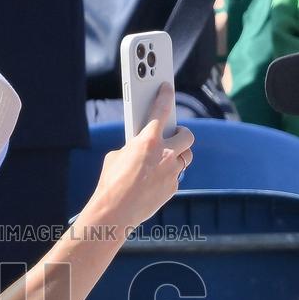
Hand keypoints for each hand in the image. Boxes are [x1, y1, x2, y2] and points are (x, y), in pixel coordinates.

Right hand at [89, 83, 193, 228]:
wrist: (115, 211)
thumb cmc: (111, 182)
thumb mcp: (116, 156)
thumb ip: (133, 147)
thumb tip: (139, 147)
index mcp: (148, 141)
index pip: (161, 111)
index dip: (165, 96)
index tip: (167, 88)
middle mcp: (165, 154)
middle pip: (187, 136)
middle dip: (181, 133)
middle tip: (174, 134)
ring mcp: (171, 171)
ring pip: (185, 157)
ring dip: (178, 155)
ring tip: (166, 157)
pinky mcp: (173, 187)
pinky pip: (176, 176)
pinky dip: (168, 175)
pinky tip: (156, 180)